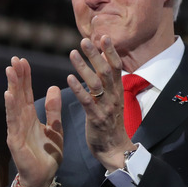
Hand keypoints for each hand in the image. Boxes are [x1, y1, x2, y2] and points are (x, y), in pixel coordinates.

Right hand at [4, 57, 62, 186]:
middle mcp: (19, 121)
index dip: (24, 77)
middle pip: (17, 95)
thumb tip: (53, 87)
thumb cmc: (46, 155)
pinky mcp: (15, 141)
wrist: (43, 178)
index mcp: (29, 117)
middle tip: (14, 59)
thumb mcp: (55, 128)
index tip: (22, 60)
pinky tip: (9, 95)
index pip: (25, 93)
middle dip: (16, 77)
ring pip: (13, 106)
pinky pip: (13, 122)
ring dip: (12, 87)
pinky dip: (11, 108)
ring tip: (10, 72)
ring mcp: (15, 130)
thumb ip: (53, 110)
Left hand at [67, 36, 133, 170]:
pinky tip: (69, 77)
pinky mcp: (96, 118)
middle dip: (95, 55)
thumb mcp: (112, 100)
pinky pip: (87, 101)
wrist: (115, 150)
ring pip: (96, 83)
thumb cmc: (110, 123)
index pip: (116, 67)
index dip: (111, 52)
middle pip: (106, 71)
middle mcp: (114, 97)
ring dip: (84, 67)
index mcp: (117, 92)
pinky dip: (78, 88)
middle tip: (84, 40)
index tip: (104, 36)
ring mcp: (106, 107)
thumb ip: (108, 83)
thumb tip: (104, 62)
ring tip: (72, 53)